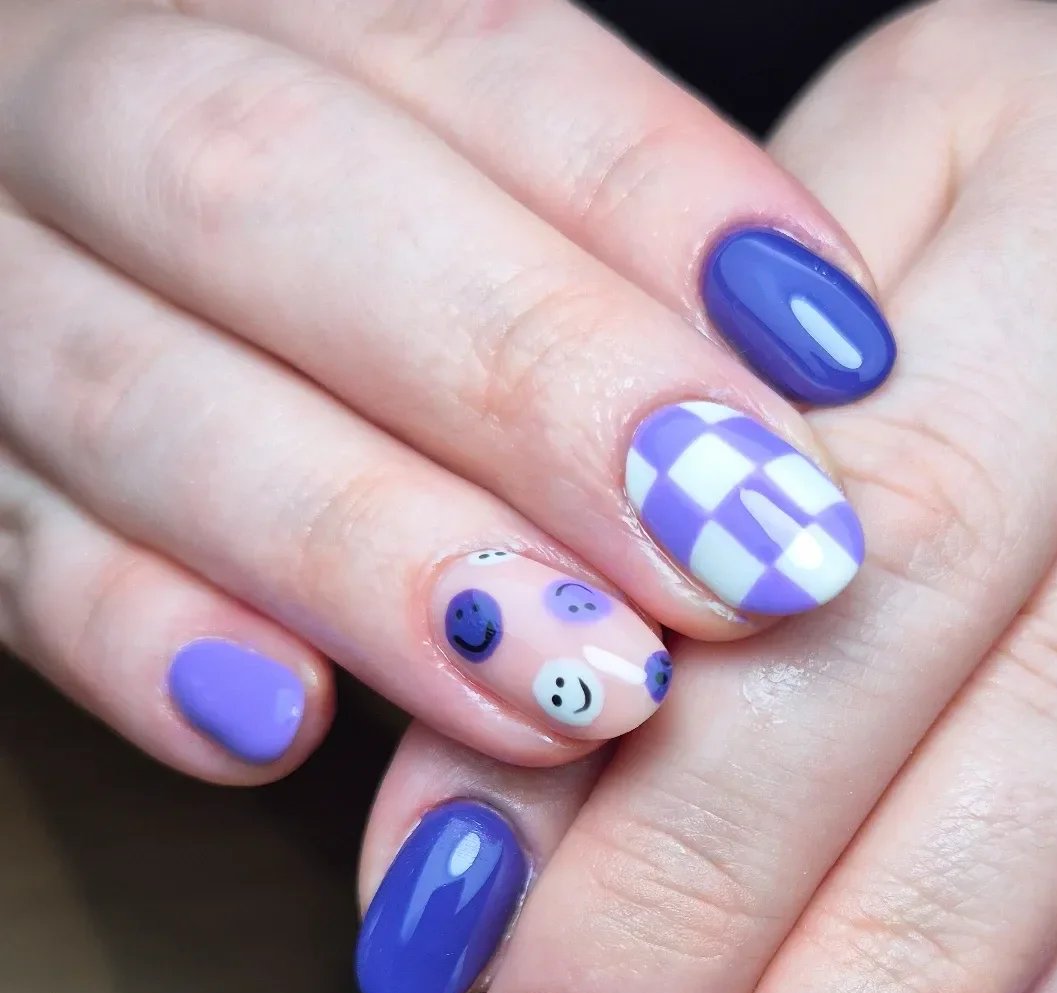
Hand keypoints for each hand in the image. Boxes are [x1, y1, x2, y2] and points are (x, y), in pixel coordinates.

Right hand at [0, 0, 891, 775]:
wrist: (97, 256)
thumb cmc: (348, 245)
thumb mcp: (457, 182)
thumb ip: (588, 248)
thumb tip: (814, 381)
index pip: (467, 49)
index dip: (659, 205)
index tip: (840, 358)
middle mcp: (89, 104)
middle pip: (274, 188)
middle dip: (532, 384)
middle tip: (743, 562)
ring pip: (138, 390)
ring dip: (374, 552)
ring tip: (581, 685)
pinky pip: (6, 559)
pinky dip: (137, 641)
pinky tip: (280, 728)